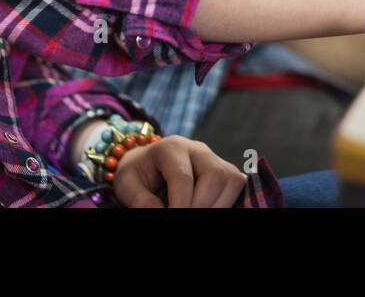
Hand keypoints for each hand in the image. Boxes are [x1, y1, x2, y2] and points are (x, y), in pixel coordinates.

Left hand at [113, 134, 246, 207]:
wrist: (146, 165)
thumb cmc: (137, 175)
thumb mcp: (127, 185)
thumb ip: (140, 200)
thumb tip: (161, 212)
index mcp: (171, 147)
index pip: (183, 177)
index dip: (180, 205)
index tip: (171, 217)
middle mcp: (198, 148)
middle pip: (215, 175)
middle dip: (202, 204)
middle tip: (184, 216)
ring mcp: (215, 158)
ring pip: (231, 180)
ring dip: (215, 205)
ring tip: (195, 213)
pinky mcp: (226, 170)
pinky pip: (237, 185)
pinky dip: (226, 202)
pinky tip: (207, 208)